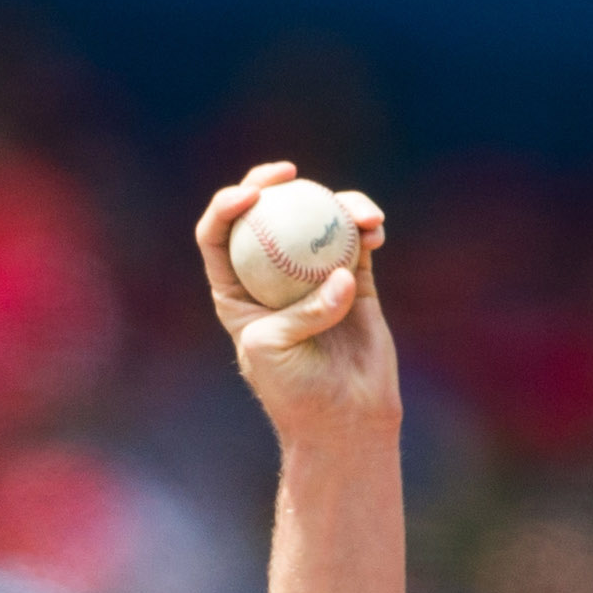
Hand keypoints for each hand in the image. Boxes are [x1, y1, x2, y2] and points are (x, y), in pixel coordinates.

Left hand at [196, 163, 400, 444]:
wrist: (344, 417)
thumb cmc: (294, 390)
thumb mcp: (274, 349)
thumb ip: (301, 310)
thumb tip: (343, 275)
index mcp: (235, 292)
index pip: (217, 237)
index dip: (224, 207)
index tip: (249, 195)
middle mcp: (270, 277)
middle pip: (265, 215)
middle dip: (272, 184)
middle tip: (292, 175)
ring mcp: (312, 274)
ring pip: (317, 220)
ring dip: (338, 204)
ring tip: (361, 215)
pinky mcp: (355, 277)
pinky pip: (358, 239)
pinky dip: (366, 226)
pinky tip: (375, 230)